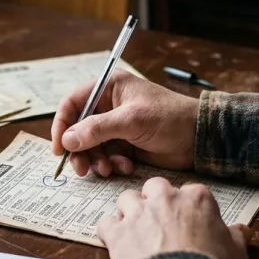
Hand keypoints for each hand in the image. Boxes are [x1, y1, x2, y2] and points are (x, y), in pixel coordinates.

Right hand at [50, 69, 199, 176]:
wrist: (199, 138)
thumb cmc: (169, 118)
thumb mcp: (132, 120)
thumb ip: (97, 129)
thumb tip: (68, 140)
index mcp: (109, 88)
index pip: (73, 103)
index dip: (62, 125)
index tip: (59, 147)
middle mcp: (109, 106)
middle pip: (78, 129)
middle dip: (80, 150)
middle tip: (82, 169)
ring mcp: (117, 127)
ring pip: (91, 146)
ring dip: (96, 160)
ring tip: (108, 170)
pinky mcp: (125, 145)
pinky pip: (107, 156)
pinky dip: (112, 164)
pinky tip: (126, 167)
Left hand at [97, 177, 251, 258]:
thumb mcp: (236, 252)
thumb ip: (236, 237)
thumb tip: (243, 230)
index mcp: (196, 197)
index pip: (189, 192)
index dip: (186, 208)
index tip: (187, 222)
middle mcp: (165, 198)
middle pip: (154, 187)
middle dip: (154, 201)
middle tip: (159, 222)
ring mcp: (138, 213)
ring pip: (126, 199)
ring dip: (129, 212)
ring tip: (136, 232)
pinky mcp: (117, 232)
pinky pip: (105, 223)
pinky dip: (109, 232)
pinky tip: (116, 243)